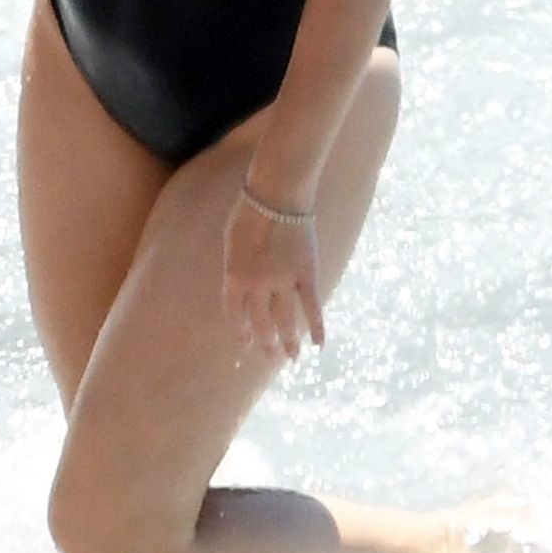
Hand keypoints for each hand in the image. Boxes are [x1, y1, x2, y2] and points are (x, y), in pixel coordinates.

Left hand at [223, 190, 322, 360]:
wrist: (276, 195)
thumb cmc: (249, 212)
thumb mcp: (232, 242)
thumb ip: (237, 267)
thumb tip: (241, 285)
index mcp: (235, 277)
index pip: (235, 315)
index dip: (241, 333)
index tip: (246, 347)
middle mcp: (257, 285)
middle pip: (262, 322)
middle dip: (266, 342)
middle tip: (271, 357)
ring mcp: (283, 281)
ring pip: (286, 320)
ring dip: (289, 341)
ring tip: (292, 357)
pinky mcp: (306, 274)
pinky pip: (312, 306)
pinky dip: (317, 326)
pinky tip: (319, 344)